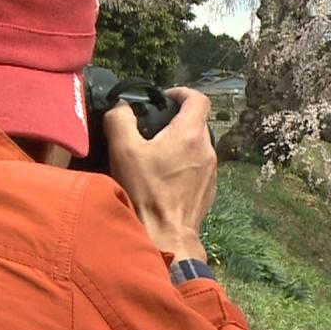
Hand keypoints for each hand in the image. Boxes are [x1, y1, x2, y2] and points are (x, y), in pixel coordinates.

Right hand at [103, 87, 215, 261]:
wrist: (166, 236)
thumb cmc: (145, 192)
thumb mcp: (123, 150)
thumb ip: (119, 120)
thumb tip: (121, 107)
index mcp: (191, 134)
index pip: (198, 99)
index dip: (181, 93)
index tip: (163, 99)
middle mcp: (207, 149)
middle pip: (197, 122)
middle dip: (176, 120)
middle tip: (152, 129)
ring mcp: (211, 172)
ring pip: (197, 146)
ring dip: (179, 144)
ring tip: (155, 156)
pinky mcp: (208, 190)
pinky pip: (198, 167)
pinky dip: (184, 165)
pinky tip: (164, 178)